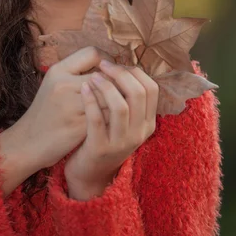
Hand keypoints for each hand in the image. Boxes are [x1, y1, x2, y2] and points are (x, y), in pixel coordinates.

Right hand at [13, 46, 115, 171]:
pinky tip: (115, 118)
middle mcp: (63, 84)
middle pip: (104, 74)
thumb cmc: (47, 111)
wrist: (28, 142)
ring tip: (121, 102)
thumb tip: (110, 65)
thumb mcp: (55, 83)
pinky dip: (114, 115)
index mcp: (58, 70)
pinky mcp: (78, 126)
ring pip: (109, 95)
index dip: (108, 60)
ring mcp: (70, 105)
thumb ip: (77, 71)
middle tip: (123, 88)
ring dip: (119, 99)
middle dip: (117, 81)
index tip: (112, 71)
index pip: (92, 52)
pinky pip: (106, 115)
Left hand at [64, 59, 158, 194]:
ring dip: (106, 86)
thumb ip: (129, 98)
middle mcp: (138, 133)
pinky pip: (97, 120)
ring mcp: (121, 143)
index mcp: (147, 123)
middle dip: (120, 74)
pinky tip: (83, 88)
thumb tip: (125, 65)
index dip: (134, 71)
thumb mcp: (125, 121)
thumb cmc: (105, 136)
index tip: (116, 63)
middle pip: (138, 93)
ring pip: (120, 106)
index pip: (152, 88)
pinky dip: (90, 100)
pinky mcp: (100, 148)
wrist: (89, 172)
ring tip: (93, 76)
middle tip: (103, 65)